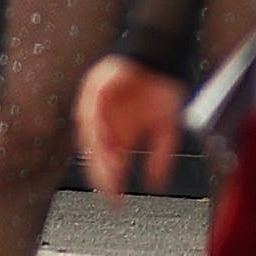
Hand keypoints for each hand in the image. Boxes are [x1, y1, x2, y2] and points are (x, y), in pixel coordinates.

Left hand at [75, 56, 189, 195]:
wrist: (162, 54)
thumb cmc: (163, 87)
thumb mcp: (166, 129)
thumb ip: (161, 156)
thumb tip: (156, 185)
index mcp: (120, 134)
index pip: (110, 165)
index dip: (112, 183)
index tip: (118, 201)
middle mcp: (106, 124)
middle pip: (96, 156)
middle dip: (104, 175)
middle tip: (112, 191)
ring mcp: (97, 108)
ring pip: (90, 138)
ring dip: (98, 155)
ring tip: (109, 170)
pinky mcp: (94, 89)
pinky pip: (89, 111)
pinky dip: (94, 127)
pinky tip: (103, 141)